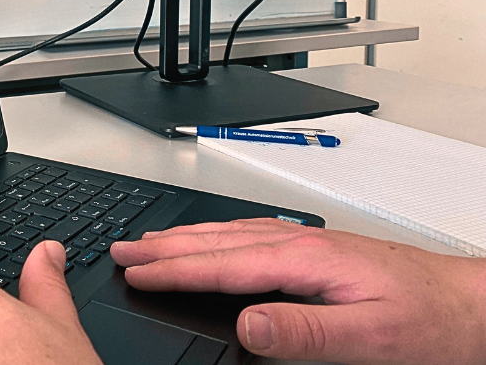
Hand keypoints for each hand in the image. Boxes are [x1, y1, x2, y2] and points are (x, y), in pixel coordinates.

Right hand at [110, 219, 485, 364]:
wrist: (471, 302)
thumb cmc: (429, 320)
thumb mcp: (370, 339)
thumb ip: (304, 332)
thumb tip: (246, 324)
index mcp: (305, 261)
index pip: (223, 264)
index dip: (174, 270)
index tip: (136, 273)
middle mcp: (300, 244)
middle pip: (216, 241)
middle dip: (164, 245)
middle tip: (122, 249)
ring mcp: (307, 243)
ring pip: (229, 234)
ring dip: (184, 236)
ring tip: (150, 240)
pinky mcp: (316, 249)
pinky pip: (249, 235)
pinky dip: (215, 235)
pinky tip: (211, 239)